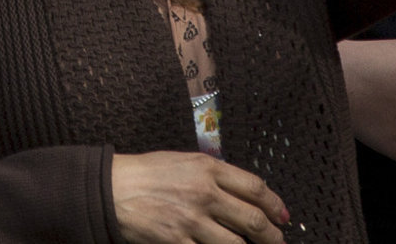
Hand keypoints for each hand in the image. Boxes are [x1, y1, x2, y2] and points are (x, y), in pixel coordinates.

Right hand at [108, 152, 287, 243]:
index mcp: (207, 169)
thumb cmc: (145, 173)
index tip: (282, 216)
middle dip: (272, 235)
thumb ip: (213, 174)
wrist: (113, 188)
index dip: (275, 205)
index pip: (254, 188)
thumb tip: (240, 191)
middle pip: (252, 219)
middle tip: (278, 241)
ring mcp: (192, 221)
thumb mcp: (183, 161)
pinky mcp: (178, 242)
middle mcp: (204, 194)